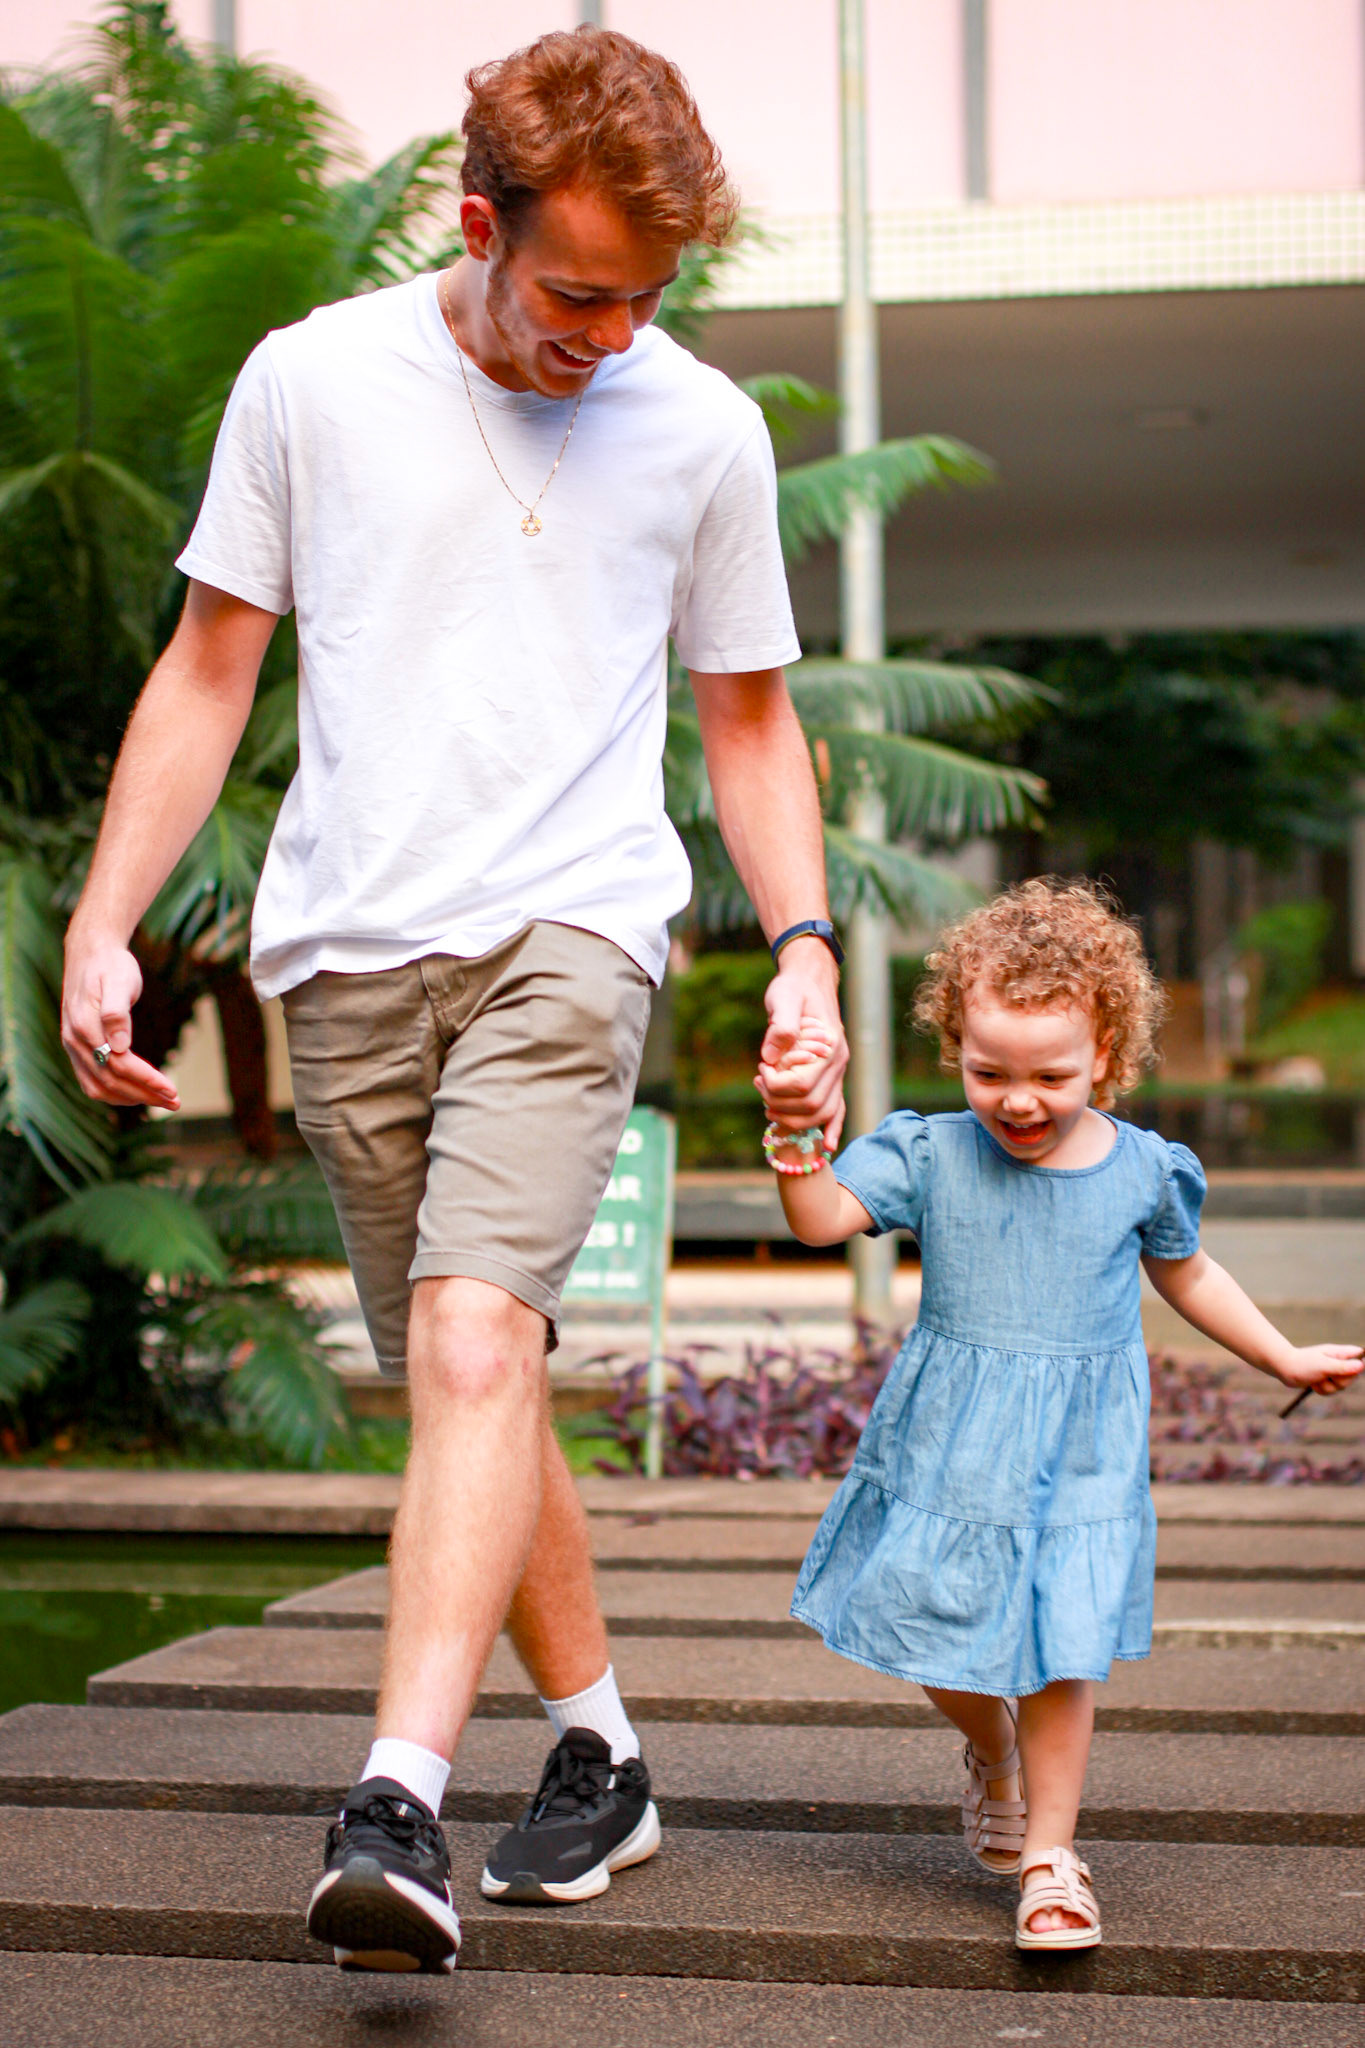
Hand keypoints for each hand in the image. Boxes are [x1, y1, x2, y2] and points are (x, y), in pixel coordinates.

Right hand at [61, 936, 179, 1110]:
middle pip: (109, 1082)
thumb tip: (121, 1046)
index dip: (146, 1080)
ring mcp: (73, 1047)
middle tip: (175, 1101)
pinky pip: (93, 1081)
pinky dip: (116, 1093)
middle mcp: (74, 1041)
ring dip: (131, 1099)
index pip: (118, 1065)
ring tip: (162, 1100)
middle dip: (144, 1095)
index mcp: (85, 1026)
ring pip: (99, 1087)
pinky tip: (138, 1093)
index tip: (172, 1089)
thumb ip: (117, 1012)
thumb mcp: (119, 980)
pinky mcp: (77, 1048)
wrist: (90, 952)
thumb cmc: (110, 965)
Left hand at [754, 938, 848, 1148]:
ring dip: (794, 1117)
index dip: (775, 1086)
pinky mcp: (832, 1076)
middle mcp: (839, 1064)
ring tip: (769, 1104)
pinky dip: (833, 1129)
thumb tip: (771, 1056)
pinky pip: (838, 1108)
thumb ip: (782, 1025)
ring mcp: (838, 1072)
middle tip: (760, 1086)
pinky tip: (827, 1148)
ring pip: (823, 1113)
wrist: (810, 981)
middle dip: (780, 1104)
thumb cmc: (794, 988)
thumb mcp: (784, 999)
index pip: (801, 1085)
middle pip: (812, 1106)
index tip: (761, 1070)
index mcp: (829, 1047)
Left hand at [1273, 1344, 1362, 1395]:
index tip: (1353, 1370)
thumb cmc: (1303, 1364)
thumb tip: (1361, 1365)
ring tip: (1316, 1379)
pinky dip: (1321, 1390)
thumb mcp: (1324, 1366)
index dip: (1360, 1364)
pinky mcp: (1326, 1380)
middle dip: (1339, 1382)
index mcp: (1339, 1353)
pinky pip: (1331, 1392)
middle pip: (1352, 1377)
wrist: (1284, 1369)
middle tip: (1326, 1375)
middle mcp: (1338, 1361)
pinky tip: (1313, 1383)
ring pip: (1341, 1387)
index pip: (1359, 1356)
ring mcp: (1332, 1372)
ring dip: (1327, 1387)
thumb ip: (1342, 1367)